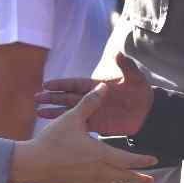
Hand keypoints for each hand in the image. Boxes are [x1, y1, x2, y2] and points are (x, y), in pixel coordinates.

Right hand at [10, 83, 155, 182]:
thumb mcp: (72, 117)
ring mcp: (86, 182)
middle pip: (122, 177)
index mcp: (99, 153)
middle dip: (138, 179)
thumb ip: (90, 102)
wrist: (32, 163)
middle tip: (151, 181)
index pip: (126, 159)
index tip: (153, 160)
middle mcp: (96, 171)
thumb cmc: (53, 139)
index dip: (141, 160)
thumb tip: (103, 86)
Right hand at [36, 53, 153, 135]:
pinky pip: (80, 125)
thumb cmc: (139, 90)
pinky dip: (69, 127)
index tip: (47, 84)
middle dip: (52, 97)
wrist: (146, 110)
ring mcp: (93, 112)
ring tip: (39, 112)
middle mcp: (91, 98)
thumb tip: (118, 53)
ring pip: (70, 112)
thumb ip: (126, 66)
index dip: (61, 84)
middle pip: (68, 97)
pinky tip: (57, 129)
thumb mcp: (134, 77)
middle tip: (37, 98)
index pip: (75, 84)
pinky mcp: (97, 125)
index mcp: (96, 85)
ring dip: (55, 112)